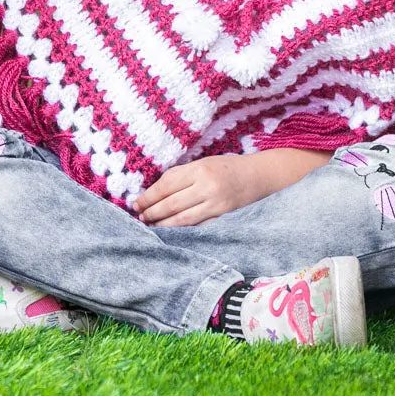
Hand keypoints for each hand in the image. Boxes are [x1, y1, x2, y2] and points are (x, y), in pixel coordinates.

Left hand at [133, 155, 262, 226]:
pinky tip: (171, 232)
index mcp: (200, 170)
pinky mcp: (223, 219)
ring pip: (182, 220)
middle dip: (152, 213)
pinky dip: (181, 231)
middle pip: (171, 205)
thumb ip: (181, 176)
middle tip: (141, 217)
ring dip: (163, 225)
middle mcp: (207, 187)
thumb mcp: (203, 163)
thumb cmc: (226, 168)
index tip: (137, 204)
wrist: (257, 177)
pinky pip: (197, 227)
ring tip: (151, 226)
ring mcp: (216, 205)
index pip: (166, 186)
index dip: (149, 197)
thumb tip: (154, 192)